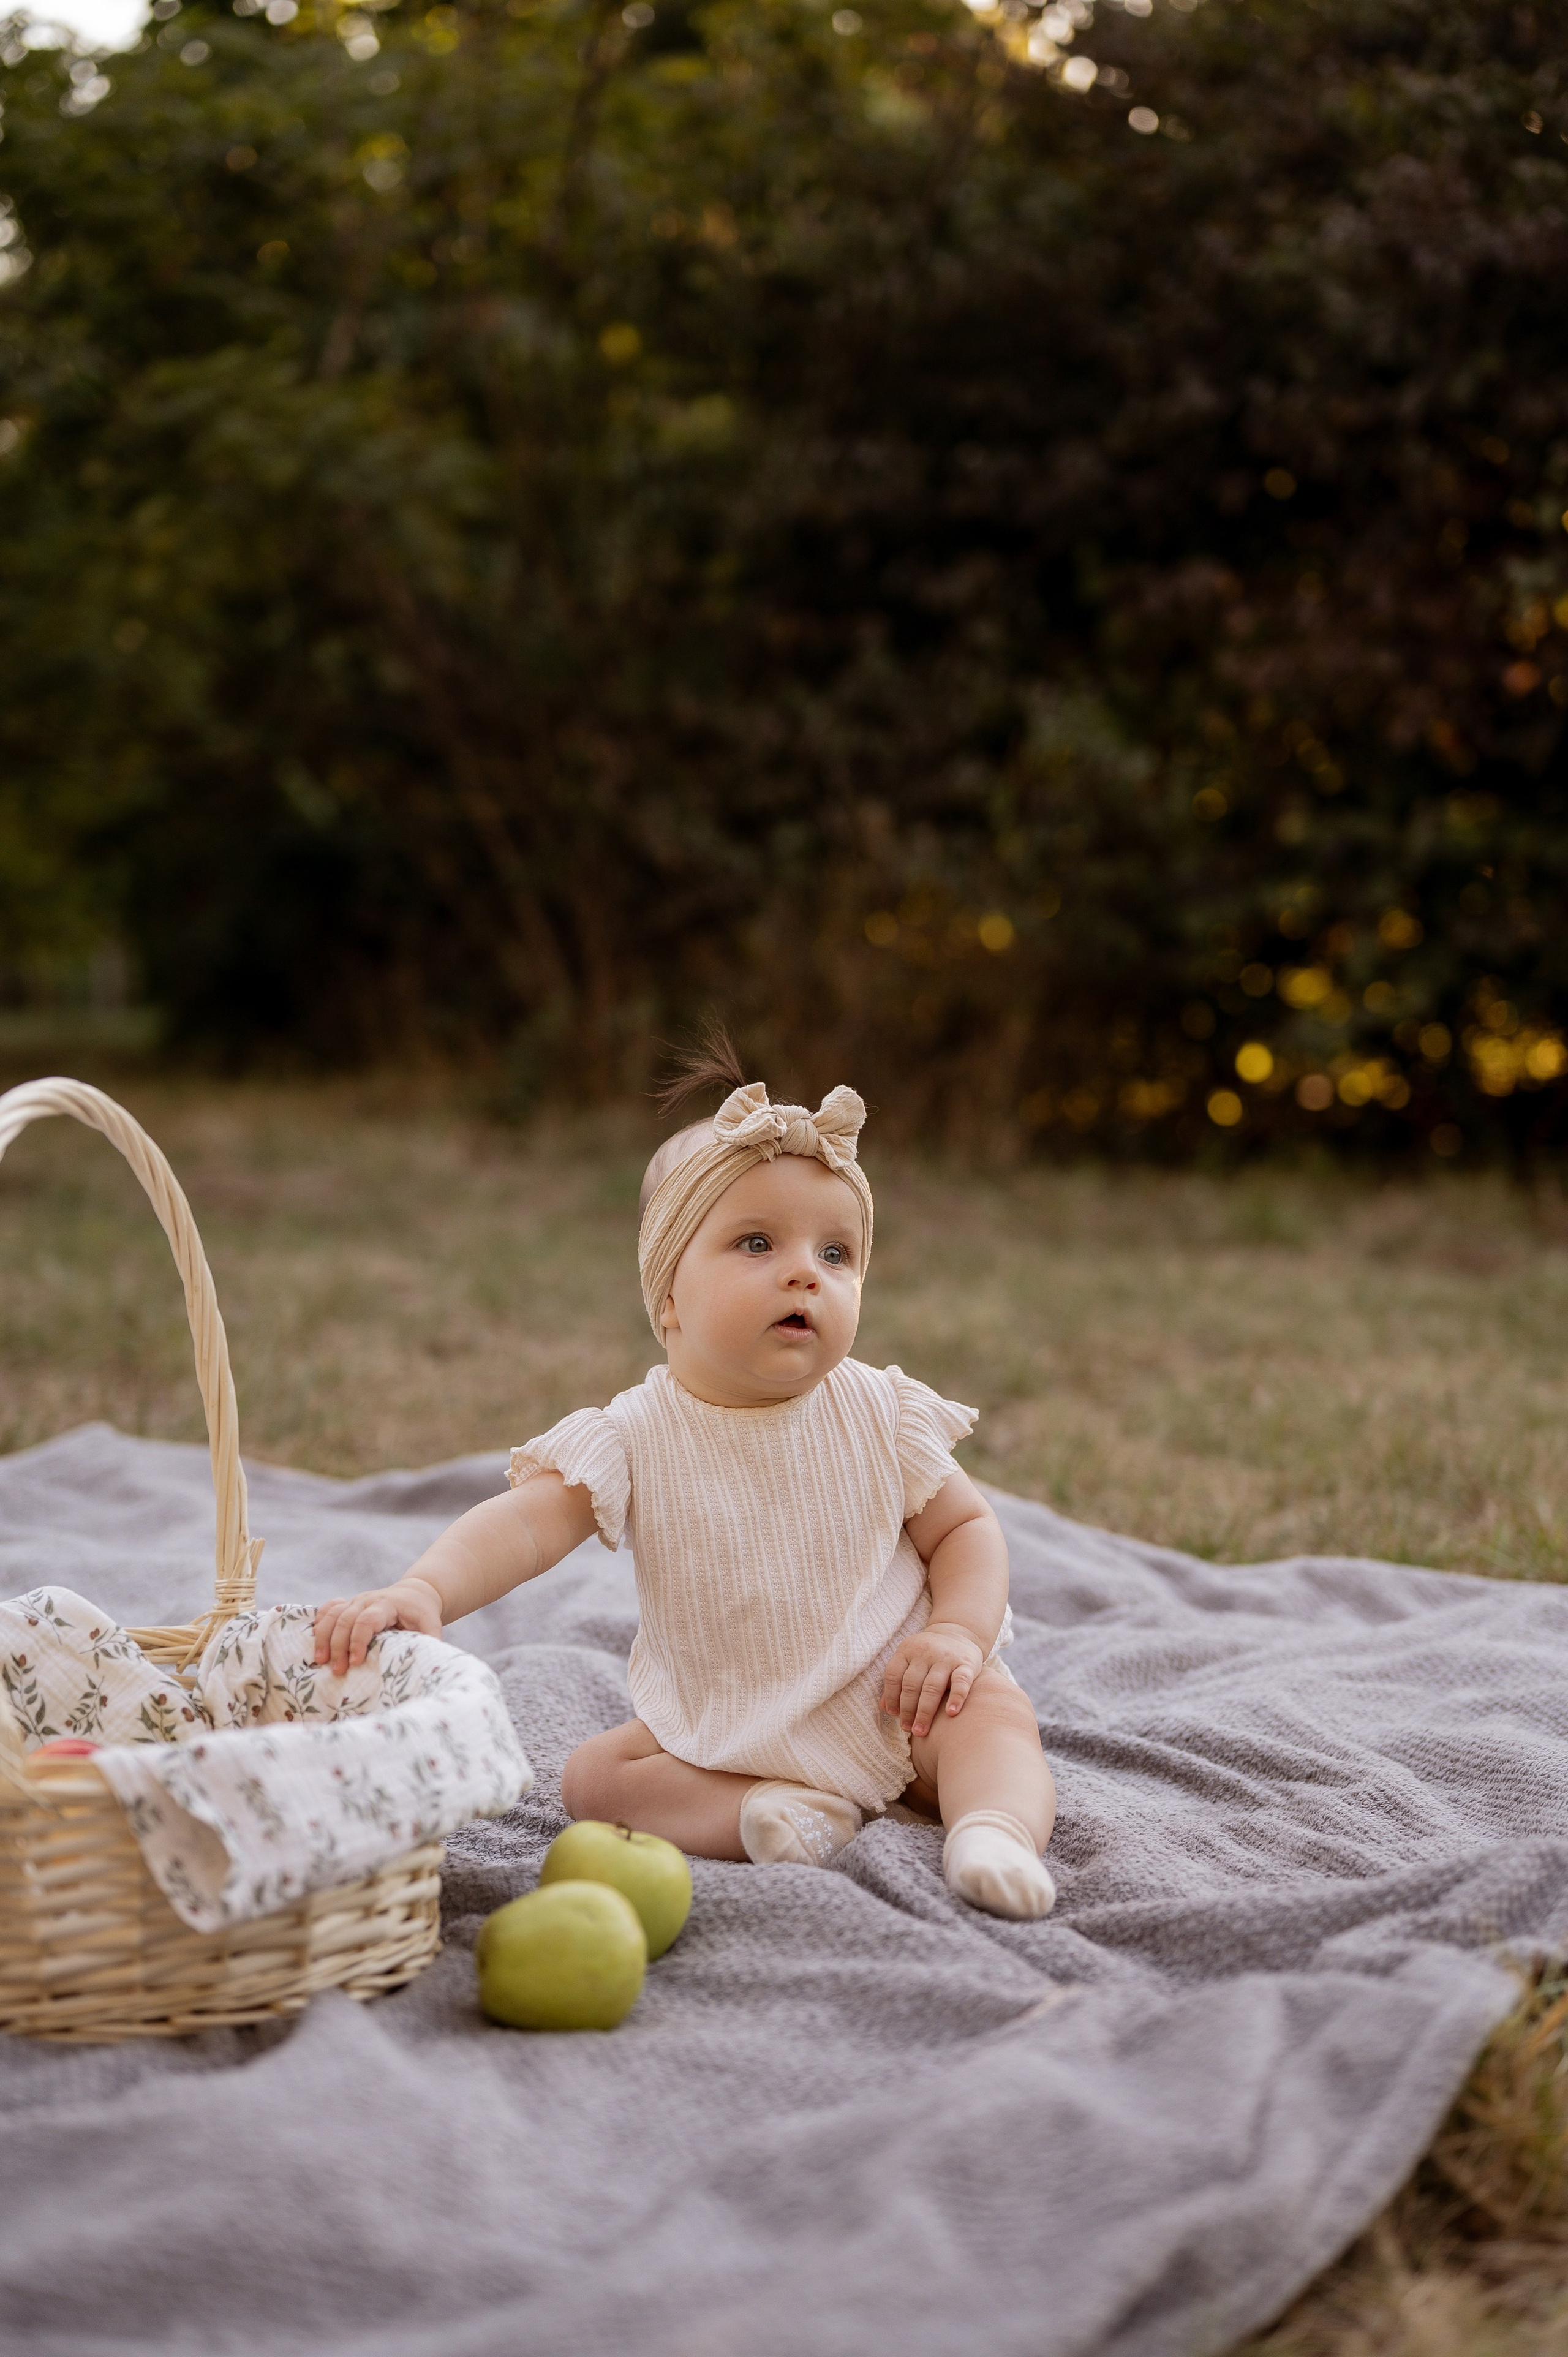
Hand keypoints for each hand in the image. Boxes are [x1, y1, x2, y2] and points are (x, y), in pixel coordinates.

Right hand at [312, 1577, 443, 1673]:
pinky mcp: (348, 1604)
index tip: (356, 1662)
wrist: (414, 1594)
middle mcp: (368, 1600)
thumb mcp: (431, 1626)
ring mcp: (355, 1601)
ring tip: (320, 1661)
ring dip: (323, 1637)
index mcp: (388, 1605)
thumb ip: (428, 1643)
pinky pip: (328, 1609)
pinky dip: (319, 1622)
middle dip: (338, 1645)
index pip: (367, 1620)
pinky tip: (313, 1639)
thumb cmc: (422, 1615)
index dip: (358, 1640)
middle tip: (337, 1670)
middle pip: (345, 1619)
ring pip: (332, 1614)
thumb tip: (424, 1666)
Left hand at [879, 1620, 985, 1738]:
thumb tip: (884, 1708)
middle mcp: (925, 1652)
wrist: (960, 1634)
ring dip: (925, 1711)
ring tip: (920, 1730)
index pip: (894, 1675)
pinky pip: (961, 1682)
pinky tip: (951, 1713)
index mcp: (907, 1650)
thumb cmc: (929, 1656)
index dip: (891, 1697)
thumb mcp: (910, 1661)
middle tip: (907, 1729)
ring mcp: (946, 1657)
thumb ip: (897, 1682)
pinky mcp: (966, 1664)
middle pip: (912, 1684)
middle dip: (908, 1710)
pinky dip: (956, 1698)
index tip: (894, 1715)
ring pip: (932, 1686)